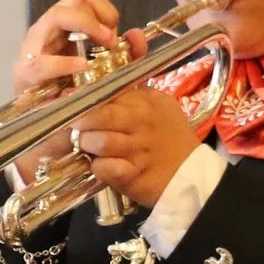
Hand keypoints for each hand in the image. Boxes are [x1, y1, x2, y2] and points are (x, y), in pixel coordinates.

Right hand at [12, 0, 146, 100]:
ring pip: (56, 16)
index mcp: (66, 26)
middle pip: (71, 2)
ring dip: (84, 25)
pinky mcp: (25, 73)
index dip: (103, 9)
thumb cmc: (77, 92)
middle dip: (96, 17)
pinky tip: (81, 67)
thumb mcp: (108, 70)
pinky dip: (64, 63)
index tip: (115, 29)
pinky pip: (42, 61)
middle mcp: (48, 30)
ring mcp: (34, 47)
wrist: (51, 125)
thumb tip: (137, 34)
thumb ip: (127, 54)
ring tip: (102, 46)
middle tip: (111, 40)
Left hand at [72, 86, 201, 209]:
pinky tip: (101, 166)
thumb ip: (133, 97)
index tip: (70, 100)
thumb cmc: (172, 139)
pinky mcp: (133, 175)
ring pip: (99, 141)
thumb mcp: (159, 107)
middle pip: (100, 114)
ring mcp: (137, 149)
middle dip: (81, 121)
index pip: (108, 92)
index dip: (85, 97)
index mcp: (146, 102)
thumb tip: (97, 87)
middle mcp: (142, 122)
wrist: (193, 175)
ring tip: (88, 147)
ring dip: (87, 144)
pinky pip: (104, 168)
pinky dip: (98, 167)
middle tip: (77, 127)